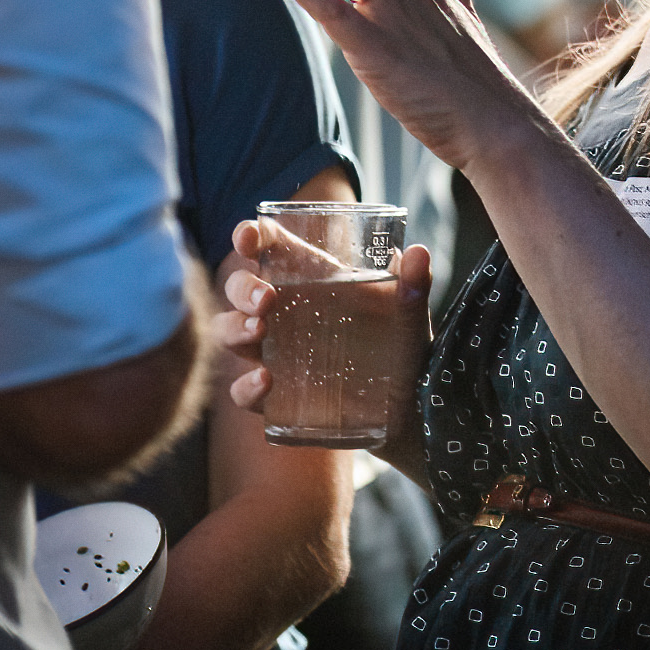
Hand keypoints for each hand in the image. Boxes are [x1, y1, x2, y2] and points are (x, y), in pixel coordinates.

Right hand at [214, 222, 434, 481]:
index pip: (269, 248)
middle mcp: (286, 314)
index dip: (250, 236)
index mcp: (312, 281)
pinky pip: (241, 392)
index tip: (248, 239)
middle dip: (242, 288)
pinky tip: (264, 381)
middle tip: (266, 299)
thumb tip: (419, 253)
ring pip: (231, 333)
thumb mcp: (410, 316)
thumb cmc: (404, 350)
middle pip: (239, 289)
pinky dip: (244, 386)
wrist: (410, 412)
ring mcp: (276, 355)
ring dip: (235, 328)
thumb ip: (413, 285)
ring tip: (259, 331)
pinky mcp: (276, 398)